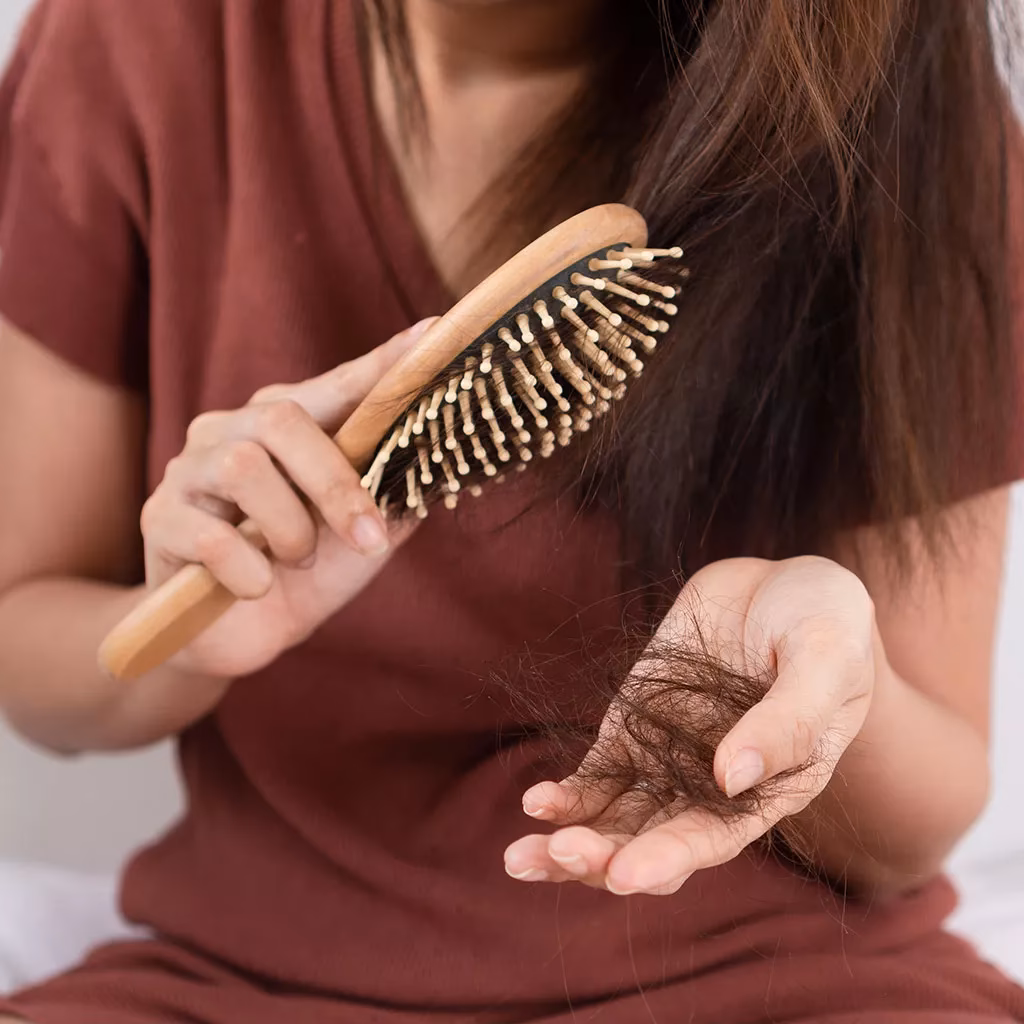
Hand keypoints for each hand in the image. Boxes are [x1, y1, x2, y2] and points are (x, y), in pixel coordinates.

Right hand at [140, 318, 435, 679]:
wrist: (241, 637)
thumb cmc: (305, 574)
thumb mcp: (362, 538)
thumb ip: (393, 496)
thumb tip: (439, 457)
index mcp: (285, 426)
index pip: (338, 385)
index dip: (382, 364)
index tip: (433, 334)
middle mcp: (232, 431)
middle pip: (281, 419)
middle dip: (334, 484)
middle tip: (367, 537)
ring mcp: (190, 470)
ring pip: (243, 469)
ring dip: (290, 532)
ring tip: (297, 563)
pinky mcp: (159, 519)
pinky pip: (209, 536)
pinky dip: (248, 571)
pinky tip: (255, 586)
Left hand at [504, 555, 877, 894]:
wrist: (784, 584)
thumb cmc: (825, 623)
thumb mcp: (824, 660)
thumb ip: (788, 720)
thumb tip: (731, 777)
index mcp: (769, 787)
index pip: (713, 838)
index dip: (668, 860)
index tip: (623, 878)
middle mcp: (713, 786)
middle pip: (652, 842)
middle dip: (603, 860)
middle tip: (557, 856)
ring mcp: (668, 756)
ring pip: (615, 819)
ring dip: (570, 842)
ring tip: (521, 855)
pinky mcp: (635, 724)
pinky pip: (598, 772)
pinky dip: (567, 794)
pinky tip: (536, 803)